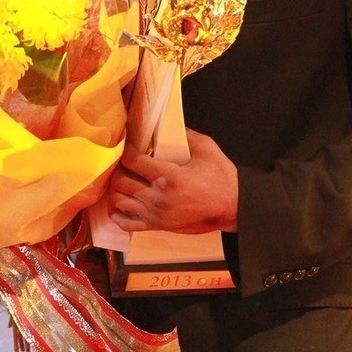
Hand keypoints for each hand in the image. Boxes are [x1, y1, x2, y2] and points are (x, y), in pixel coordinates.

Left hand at [108, 128, 237, 234]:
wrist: (232, 207)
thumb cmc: (221, 178)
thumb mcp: (206, 149)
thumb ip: (186, 135)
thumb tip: (169, 125)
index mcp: (169, 177)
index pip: (133, 161)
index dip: (127, 150)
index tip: (130, 146)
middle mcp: (158, 197)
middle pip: (122, 181)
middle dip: (120, 169)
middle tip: (126, 162)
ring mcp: (157, 214)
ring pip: (121, 201)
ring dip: (118, 189)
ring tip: (123, 180)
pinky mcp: (159, 227)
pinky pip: (129, 224)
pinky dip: (119, 216)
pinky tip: (120, 207)